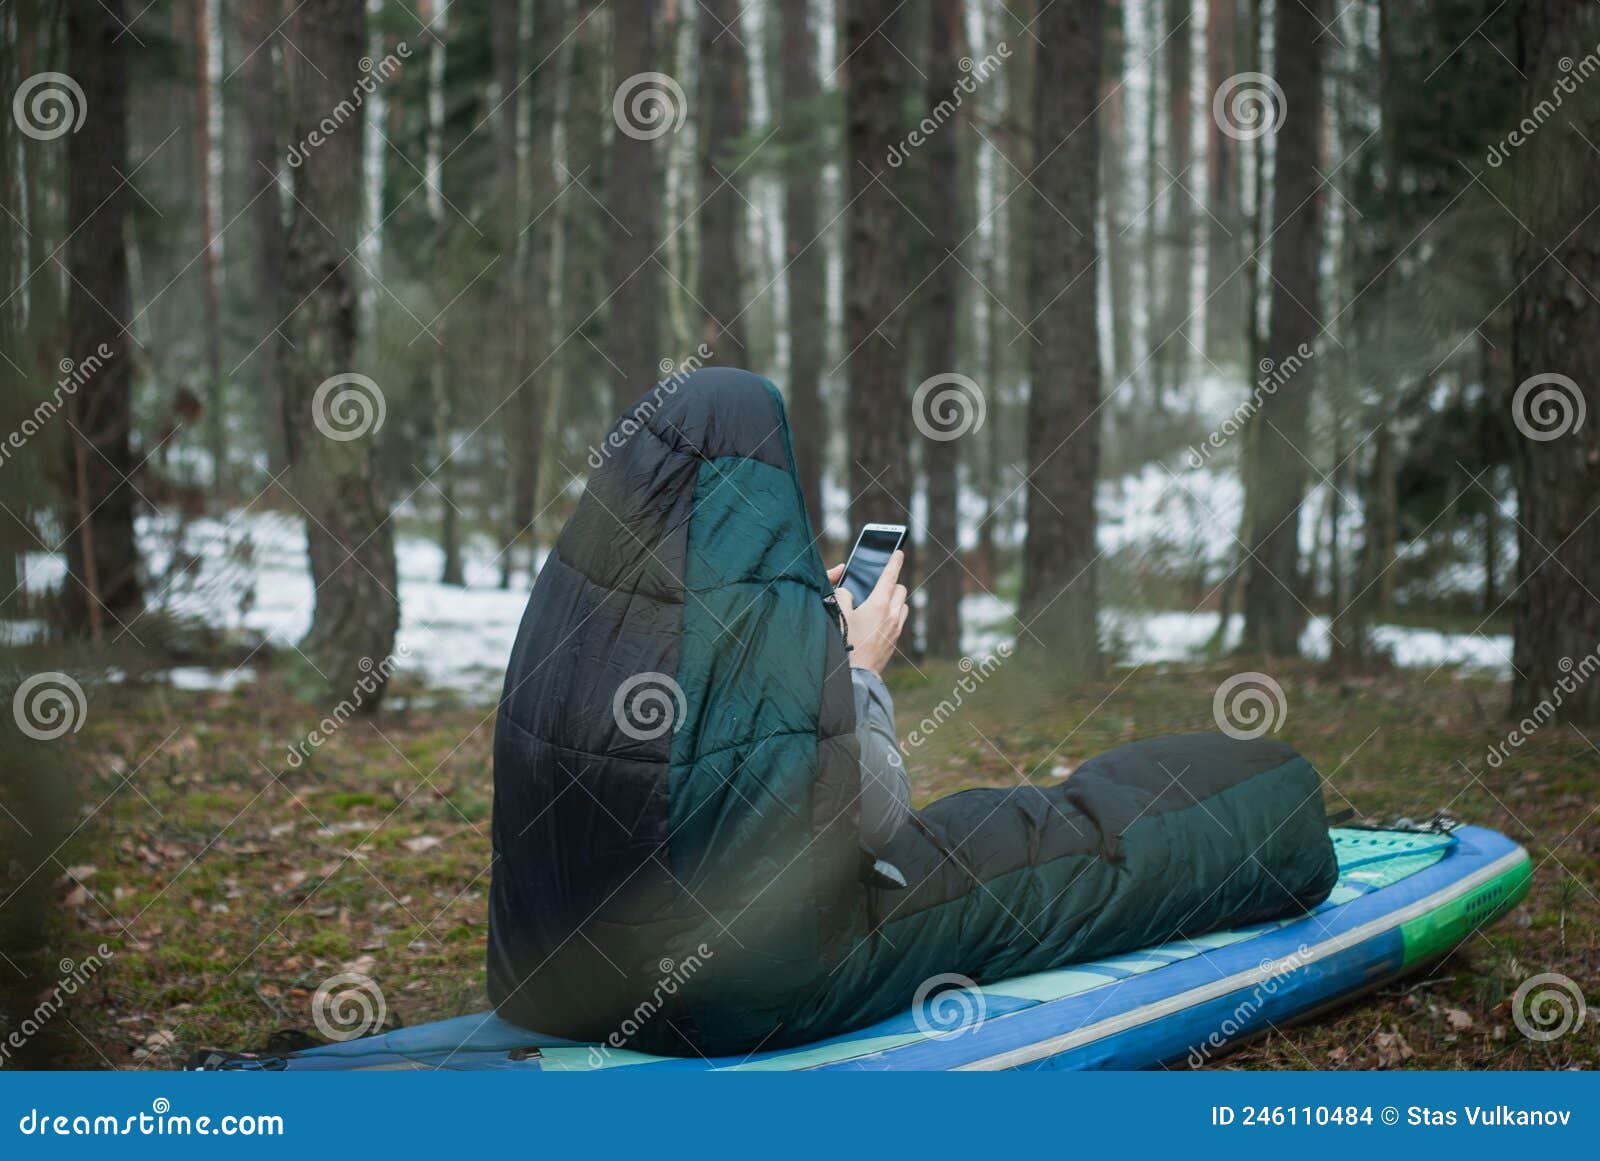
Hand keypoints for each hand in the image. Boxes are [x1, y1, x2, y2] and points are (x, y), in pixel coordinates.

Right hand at [826, 551, 907, 674]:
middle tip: (879, 585)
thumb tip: (848, 592)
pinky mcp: (896, 640)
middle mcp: (891, 614)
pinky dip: (894, 614)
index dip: (894, 562)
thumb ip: (842, 596)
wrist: (857, 675)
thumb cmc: (845, 644)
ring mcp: (896, 628)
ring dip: (894, 600)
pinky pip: (900, 619)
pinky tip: (879, 621)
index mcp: (877, 605)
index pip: (890, 576)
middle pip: (900, 589)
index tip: (898, 552)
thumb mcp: (838, 616)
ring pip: (903, 604)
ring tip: (879, 604)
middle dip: (892, 583)